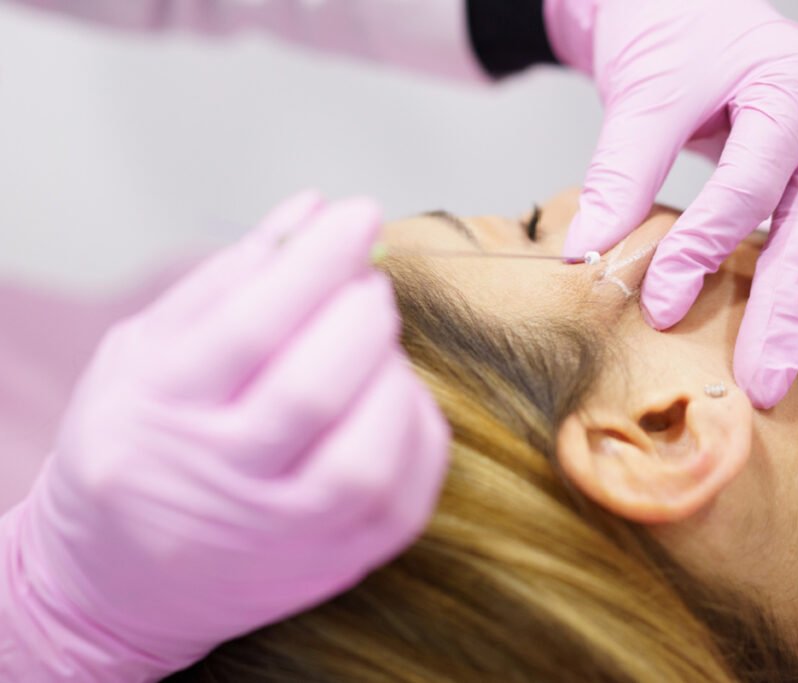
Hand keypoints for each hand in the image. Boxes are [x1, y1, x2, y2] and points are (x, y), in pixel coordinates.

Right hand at [0, 193, 448, 681]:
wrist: (113, 583)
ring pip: (364, 460)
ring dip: (394, 377)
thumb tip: (312, 212)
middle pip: (313, 392)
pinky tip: (396, 397)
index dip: (317, 262)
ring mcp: (278, 537)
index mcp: (159, 411)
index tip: (359, 215)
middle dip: (362, 315)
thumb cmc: (133, 444)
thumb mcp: (143, 350)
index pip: (251, 327)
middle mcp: (217, 483)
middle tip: (368, 285)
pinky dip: (418, 432)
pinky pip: (404, 500)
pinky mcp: (331, 566)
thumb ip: (227, 278)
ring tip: (377, 346)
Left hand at [546, 0, 797, 409]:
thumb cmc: (682, 42)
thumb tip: (587, 254)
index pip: (748, 188)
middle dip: (793, 314)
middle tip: (765, 385)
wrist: (707, 14)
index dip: (704, 249)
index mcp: (788, 94)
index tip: (663, 307)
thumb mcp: (647, 93)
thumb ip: (623, 172)